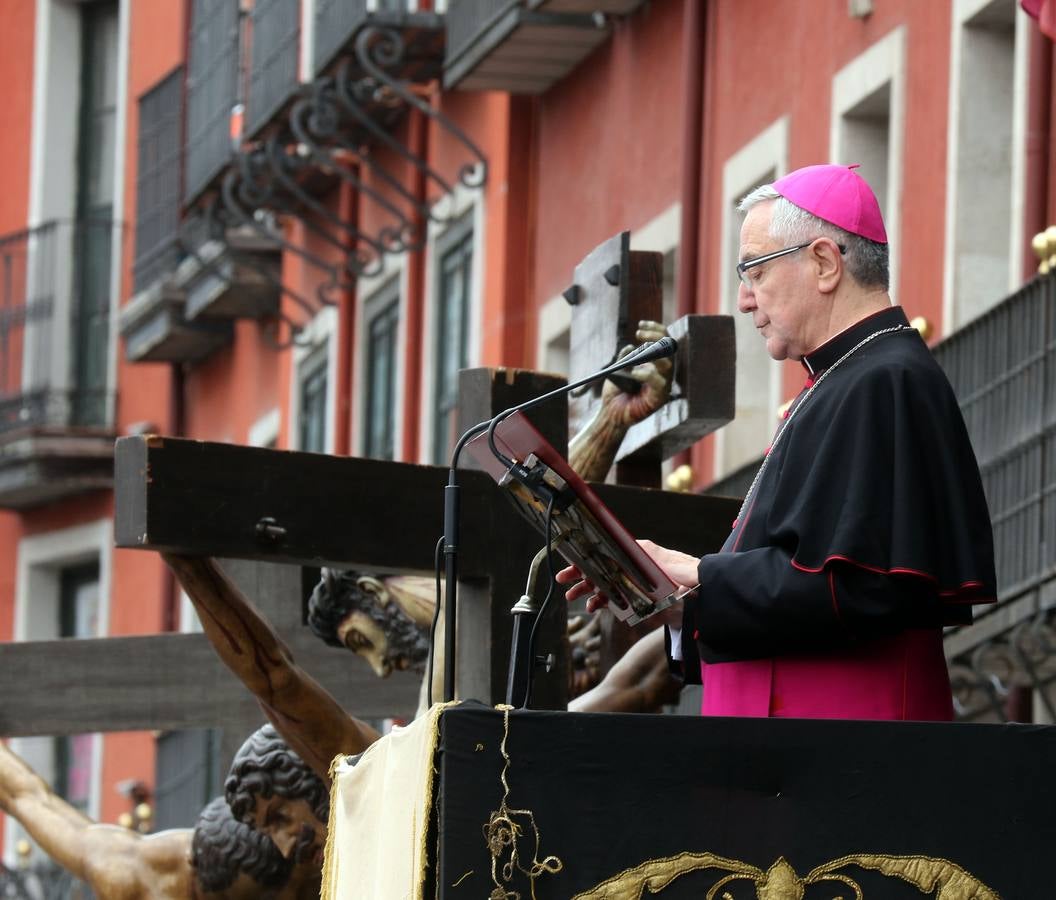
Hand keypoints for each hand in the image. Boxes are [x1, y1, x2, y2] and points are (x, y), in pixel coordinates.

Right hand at [557, 540, 698, 626]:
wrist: (702, 596)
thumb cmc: (683, 573)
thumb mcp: (660, 560)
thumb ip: (640, 555)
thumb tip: (618, 546)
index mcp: (636, 553)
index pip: (606, 552)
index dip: (587, 558)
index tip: (571, 562)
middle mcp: (633, 566)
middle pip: (602, 569)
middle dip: (581, 575)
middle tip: (563, 581)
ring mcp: (635, 583)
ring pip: (606, 585)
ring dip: (588, 591)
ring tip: (572, 597)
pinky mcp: (639, 600)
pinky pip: (616, 600)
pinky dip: (603, 603)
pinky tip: (593, 607)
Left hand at [600, 321, 673, 426]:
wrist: (611, 414)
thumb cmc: (616, 392)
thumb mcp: (617, 369)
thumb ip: (624, 357)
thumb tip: (630, 348)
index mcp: (655, 363)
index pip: (663, 340)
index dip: (655, 329)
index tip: (640, 325)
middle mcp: (663, 372)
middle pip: (669, 348)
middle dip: (656, 336)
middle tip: (638, 334)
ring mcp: (663, 384)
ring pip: (668, 363)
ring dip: (653, 354)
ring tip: (638, 355)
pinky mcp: (660, 398)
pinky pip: (659, 382)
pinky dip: (647, 374)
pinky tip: (635, 373)